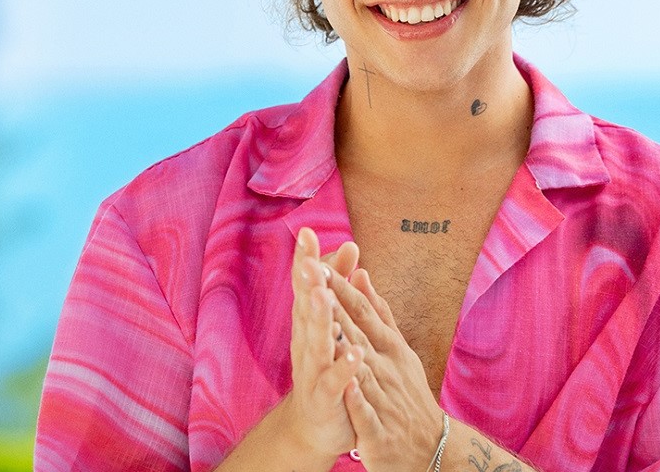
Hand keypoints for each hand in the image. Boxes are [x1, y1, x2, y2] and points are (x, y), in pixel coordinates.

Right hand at [284, 227, 364, 459]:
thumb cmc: (326, 364)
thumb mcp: (332, 322)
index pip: (307, 285)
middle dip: (306, 285)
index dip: (305, 260)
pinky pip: (336, 381)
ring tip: (323, 297)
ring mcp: (314, 370)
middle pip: (306, 308)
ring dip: (320, 320)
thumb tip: (350, 246)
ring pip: (318, 342)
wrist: (317, 426)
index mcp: (309, 322)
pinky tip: (354, 353)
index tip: (306, 232)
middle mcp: (306, 342)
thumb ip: (341, 284)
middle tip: (307, 261)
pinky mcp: (325, 397)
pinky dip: (344, 367)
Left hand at [325, 267, 444, 471]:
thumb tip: (362, 273)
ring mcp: (384, 398)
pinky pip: (367, 412)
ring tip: (325, 322)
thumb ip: (377, 311)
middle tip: (314, 276)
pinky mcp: (379, 430)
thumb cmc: (407, 393)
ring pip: (361, 368)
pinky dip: (358, 398)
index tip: (319, 262)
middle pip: (357, 332)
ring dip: (344, 346)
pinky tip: (346, 384)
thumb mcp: (396, 347)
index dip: (340, 288)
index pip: (361, 312)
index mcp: (388, 347)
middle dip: (335, 304)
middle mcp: (387, 367)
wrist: (430, 447)